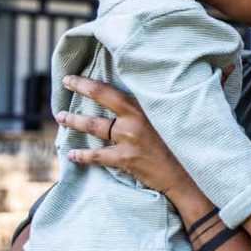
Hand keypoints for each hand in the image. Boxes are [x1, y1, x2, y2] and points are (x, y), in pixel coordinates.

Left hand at [55, 75, 190, 196]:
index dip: (87, 83)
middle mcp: (134, 120)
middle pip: (100, 101)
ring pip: (94, 127)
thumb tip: (142, 92)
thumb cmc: (180, 141)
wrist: (188, 172)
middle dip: (79, 90)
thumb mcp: (167, 118)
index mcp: (144, 107)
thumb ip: (150, 106)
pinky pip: (97, 156)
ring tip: (61, 118)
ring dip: (75, 122)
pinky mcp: (126, 159)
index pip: (110, 90)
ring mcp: (129, 140)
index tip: (72, 77)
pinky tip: (72, 155)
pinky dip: (82, 156)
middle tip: (65, 83)